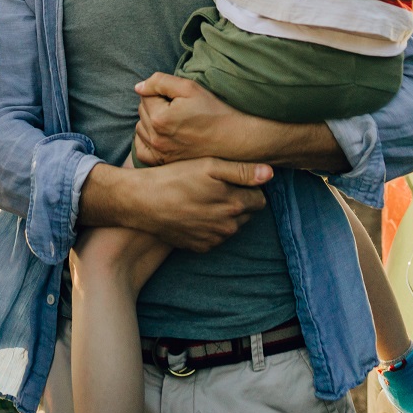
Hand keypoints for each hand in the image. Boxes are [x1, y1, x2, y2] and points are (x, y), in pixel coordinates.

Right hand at [81, 157, 272, 252]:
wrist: (142, 202)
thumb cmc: (175, 178)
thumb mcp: (209, 165)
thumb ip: (242, 170)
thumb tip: (270, 173)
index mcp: (235, 204)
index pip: (260, 198)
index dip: (248, 186)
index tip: (231, 179)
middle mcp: (229, 226)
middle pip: (247, 213)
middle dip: (238, 200)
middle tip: (216, 186)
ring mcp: (214, 239)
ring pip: (232, 225)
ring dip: (225, 214)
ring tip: (202, 198)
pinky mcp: (200, 247)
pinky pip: (215, 236)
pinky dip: (210, 226)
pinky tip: (194, 212)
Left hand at [131, 73, 267, 165]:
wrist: (232, 138)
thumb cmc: (213, 111)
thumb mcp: (189, 88)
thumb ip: (160, 82)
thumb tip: (138, 87)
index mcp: (160, 118)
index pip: (144, 95)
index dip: (161, 92)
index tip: (178, 97)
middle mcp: (156, 138)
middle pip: (142, 111)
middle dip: (156, 105)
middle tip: (178, 108)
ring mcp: (159, 153)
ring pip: (141, 127)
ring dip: (151, 121)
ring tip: (174, 121)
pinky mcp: (163, 162)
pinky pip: (141, 148)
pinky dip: (147, 140)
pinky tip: (161, 135)